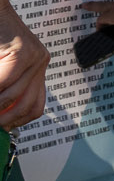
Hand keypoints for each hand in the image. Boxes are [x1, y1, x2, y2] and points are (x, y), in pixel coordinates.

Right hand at [0, 2, 48, 128]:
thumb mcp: (0, 66)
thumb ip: (3, 86)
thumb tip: (2, 116)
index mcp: (36, 68)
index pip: (35, 106)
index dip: (16, 122)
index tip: (1, 129)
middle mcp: (41, 62)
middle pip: (29, 106)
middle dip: (5, 121)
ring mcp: (35, 56)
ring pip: (13, 97)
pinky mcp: (23, 51)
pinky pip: (5, 82)